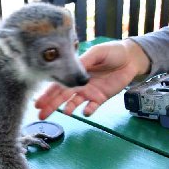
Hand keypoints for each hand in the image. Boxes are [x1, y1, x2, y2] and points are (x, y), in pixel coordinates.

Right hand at [35, 39, 150, 118]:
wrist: (131, 58)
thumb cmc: (112, 52)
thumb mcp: (97, 52)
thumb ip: (84, 61)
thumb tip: (71, 69)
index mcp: (74, 72)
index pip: (58, 84)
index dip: (47, 93)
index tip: (38, 102)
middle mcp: (78, 84)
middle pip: (62, 96)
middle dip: (51, 106)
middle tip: (41, 115)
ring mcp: (89, 92)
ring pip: (74, 103)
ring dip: (68, 108)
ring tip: (66, 113)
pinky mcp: (100, 98)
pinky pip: (92, 107)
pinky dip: (88, 110)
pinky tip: (86, 112)